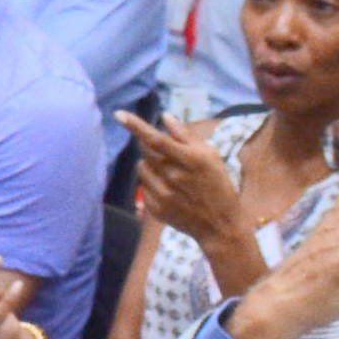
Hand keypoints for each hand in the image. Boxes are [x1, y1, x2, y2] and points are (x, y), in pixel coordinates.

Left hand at [119, 110, 245, 249]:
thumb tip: (165, 117)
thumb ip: (185, 136)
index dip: (136, 125)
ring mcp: (163, 194)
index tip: (119, 114)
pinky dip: (152, 182)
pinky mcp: (155, 208)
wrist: (219, 224)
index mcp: (190, 160)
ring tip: (171, 171)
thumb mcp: (210, 156)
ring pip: (142, 167)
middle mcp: (173, 177)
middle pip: (146, 151)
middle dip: (150, 144)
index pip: (156, 139)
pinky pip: (144, 186)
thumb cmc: (218, 184)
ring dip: (151, 163)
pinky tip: (170, 189)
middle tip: (166, 151)